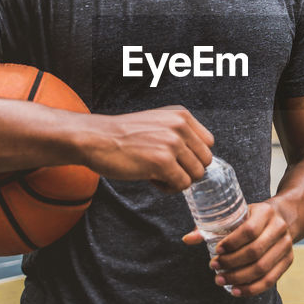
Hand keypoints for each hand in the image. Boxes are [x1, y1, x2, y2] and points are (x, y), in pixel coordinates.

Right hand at [80, 106, 213, 190]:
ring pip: (196, 175)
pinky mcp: (162, 162)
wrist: (95, 138)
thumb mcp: (156, 121)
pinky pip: (182, 185)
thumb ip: (179, 132)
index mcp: (181, 115)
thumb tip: (198, 157)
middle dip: (187, 170)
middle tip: (165, 169)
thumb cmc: (122, 135)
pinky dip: (168, 188)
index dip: (193, 156)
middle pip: (205, 161)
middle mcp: (180, 126)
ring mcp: (172, 143)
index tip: (175, 159)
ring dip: (178, 180)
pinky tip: (152, 179)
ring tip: (157, 174)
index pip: (208, 143)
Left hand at [181, 201, 293, 297]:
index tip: (216, 251)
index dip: (232, 243)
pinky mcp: (288, 261)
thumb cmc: (252, 217)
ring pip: (262, 268)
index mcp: (266, 212)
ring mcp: (286, 246)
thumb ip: (211, 227)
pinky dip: (252, 289)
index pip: (249, 231)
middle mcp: (279, 228)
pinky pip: (270, 280)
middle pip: (255, 252)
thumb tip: (187, 239)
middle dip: (231, 263)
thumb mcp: (236, 215)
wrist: (283, 218)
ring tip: (221, 280)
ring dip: (239, 278)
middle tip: (214, 268)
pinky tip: (236, 291)